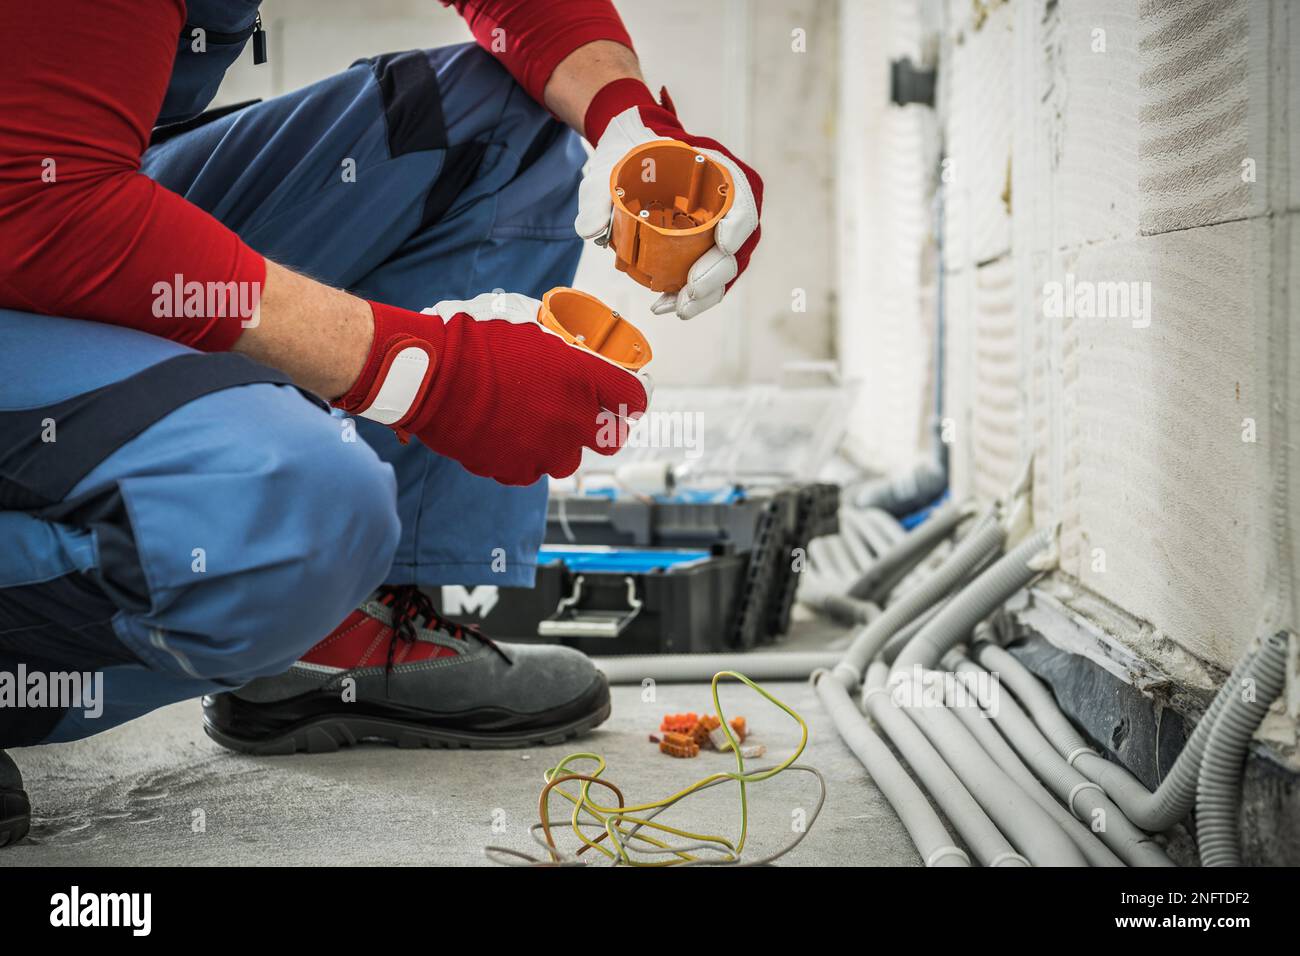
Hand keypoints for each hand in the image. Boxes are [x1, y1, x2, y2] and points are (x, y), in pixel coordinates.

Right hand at [337, 293, 650, 485]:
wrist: (429, 373)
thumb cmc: (474, 341)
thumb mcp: (528, 325)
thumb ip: (560, 344)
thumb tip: (571, 345)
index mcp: (582, 378)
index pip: (632, 397)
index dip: (631, 398)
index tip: (626, 399)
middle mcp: (572, 418)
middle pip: (611, 439)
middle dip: (602, 429)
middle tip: (584, 418)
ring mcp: (545, 449)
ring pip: (569, 459)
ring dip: (558, 445)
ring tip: (533, 425)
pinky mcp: (516, 469)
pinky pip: (531, 470)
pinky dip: (522, 457)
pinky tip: (504, 436)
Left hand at [576, 81, 762, 319]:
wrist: (631, 168)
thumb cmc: (630, 162)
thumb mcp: (609, 169)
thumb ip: (597, 195)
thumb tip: (591, 230)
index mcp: (715, 174)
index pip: (740, 199)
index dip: (738, 223)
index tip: (723, 243)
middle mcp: (723, 207)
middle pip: (736, 244)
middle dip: (716, 272)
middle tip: (692, 289)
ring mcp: (715, 234)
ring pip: (722, 270)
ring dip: (704, 294)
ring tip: (679, 307)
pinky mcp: (699, 256)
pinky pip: (702, 281)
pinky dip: (687, 297)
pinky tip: (666, 306)